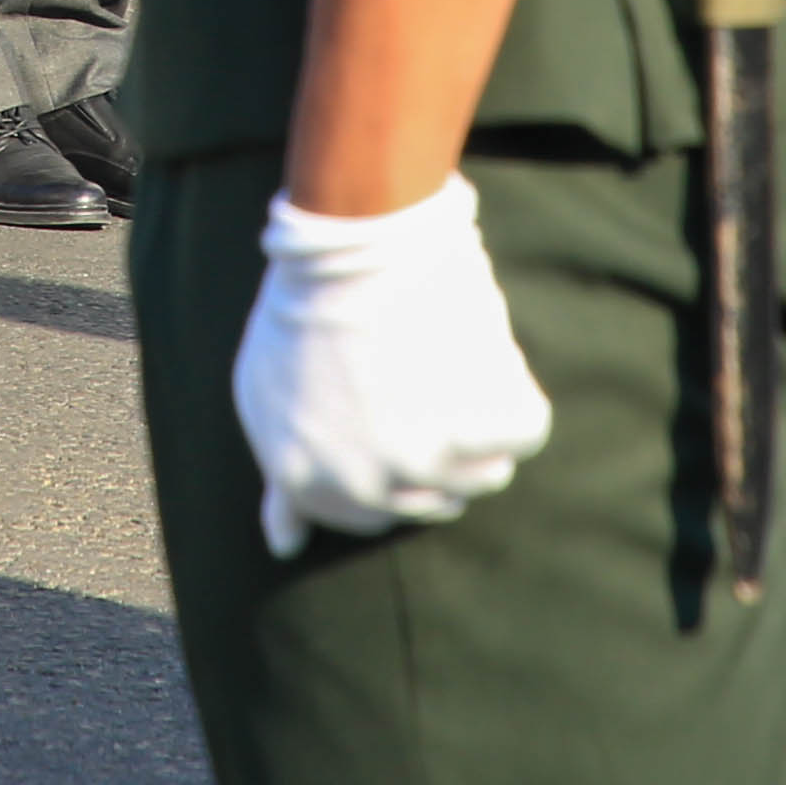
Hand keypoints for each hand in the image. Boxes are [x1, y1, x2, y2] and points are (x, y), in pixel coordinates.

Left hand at [236, 174, 554, 556]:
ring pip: (483, 472)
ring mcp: (426, 461)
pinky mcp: (478, 423)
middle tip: (414, 375)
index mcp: (312, 489)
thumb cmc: (304, 306)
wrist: (351, 237)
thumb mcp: (262, 399)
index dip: (386, 458)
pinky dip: (516, 397)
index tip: (385, 408)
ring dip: (477, 423)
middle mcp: (367, 489)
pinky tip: (485, 358)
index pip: (375, 517)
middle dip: (432, 444)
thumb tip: (286, 547)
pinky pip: (523, 430)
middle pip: (433, 497)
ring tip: (446, 361)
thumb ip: (282, 484)